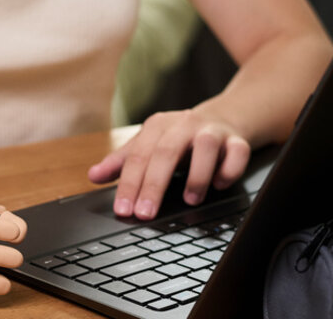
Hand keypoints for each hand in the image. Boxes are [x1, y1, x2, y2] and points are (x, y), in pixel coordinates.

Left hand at [87, 109, 250, 219]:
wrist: (223, 118)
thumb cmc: (179, 138)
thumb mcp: (148, 145)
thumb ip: (121, 162)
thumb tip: (93, 176)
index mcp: (157, 127)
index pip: (138, 157)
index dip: (129, 184)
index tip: (123, 210)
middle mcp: (184, 125)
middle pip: (165, 153)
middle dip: (153, 185)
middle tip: (145, 214)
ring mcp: (212, 131)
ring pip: (205, 148)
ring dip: (197, 176)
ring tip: (189, 201)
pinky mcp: (238, 140)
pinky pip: (238, 153)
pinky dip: (229, 170)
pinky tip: (219, 185)